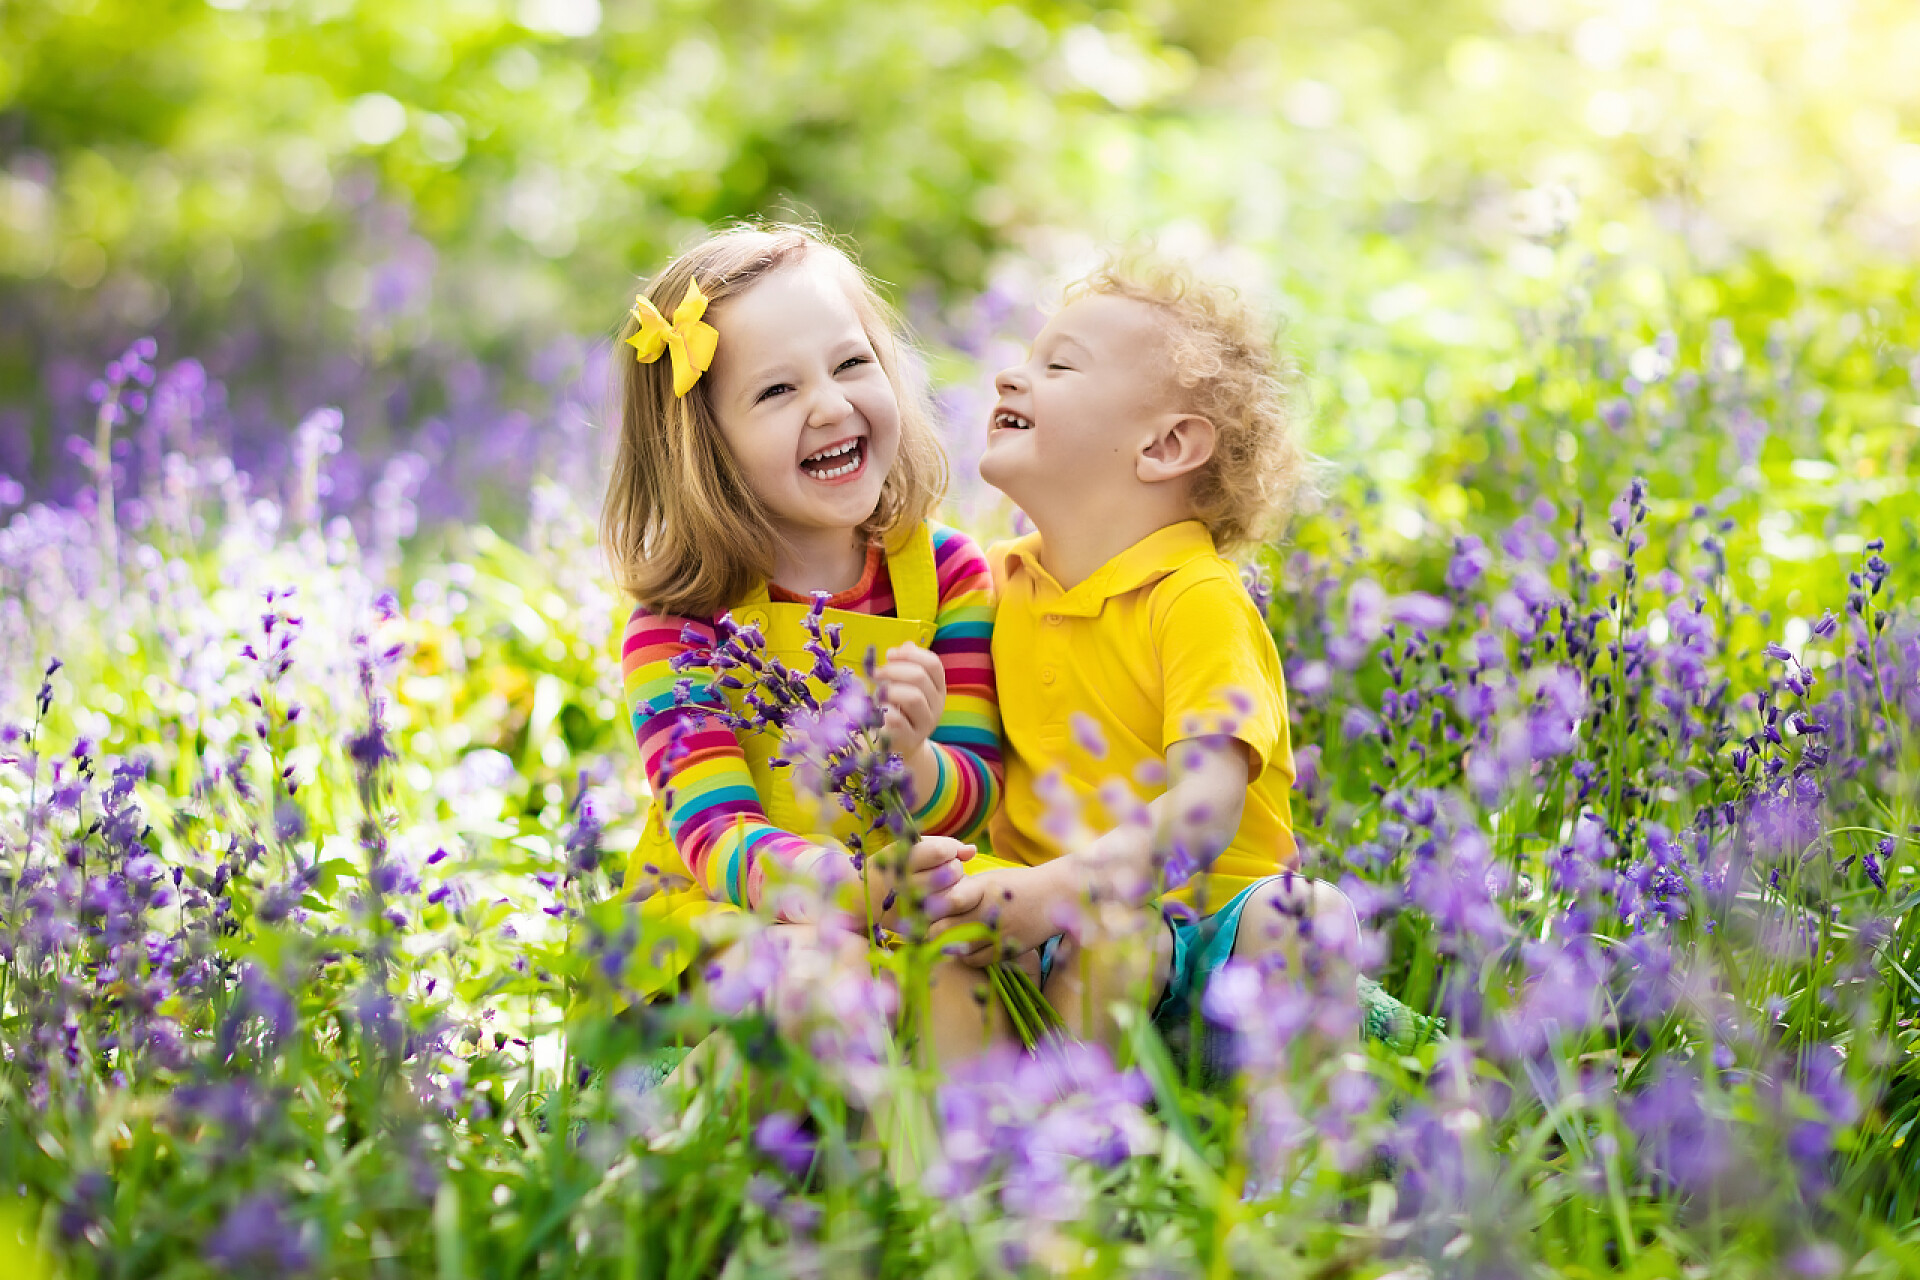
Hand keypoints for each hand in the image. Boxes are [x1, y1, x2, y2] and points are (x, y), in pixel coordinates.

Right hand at [867, 836, 972, 929]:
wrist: (862, 898)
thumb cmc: (894, 866)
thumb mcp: (910, 848)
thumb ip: (943, 845)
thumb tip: (973, 851)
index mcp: (900, 860)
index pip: (941, 852)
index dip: (950, 849)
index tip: (945, 853)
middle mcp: (904, 885)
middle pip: (951, 871)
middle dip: (954, 867)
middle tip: (943, 870)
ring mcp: (910, 908)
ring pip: (954, 893)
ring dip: (955, 887)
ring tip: (942, 885)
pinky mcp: (916, 927)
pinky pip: (948, 915)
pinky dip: (949, 907)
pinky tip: (940, 902)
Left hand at [876, 643, 944, 762]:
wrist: (899, 744)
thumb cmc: (899, 709)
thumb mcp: (904, 686)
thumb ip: (904, 666)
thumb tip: (903, 647)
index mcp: (938, 687)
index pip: (933, 664)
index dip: (911, 654)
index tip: (889, 654)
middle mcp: (937, 704)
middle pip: (920, 677)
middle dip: (894, 670)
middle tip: (876, 673)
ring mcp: (927, 723)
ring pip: (913, 697)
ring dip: (890, 690)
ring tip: (877, 693)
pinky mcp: (911, 739)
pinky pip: (897, 720)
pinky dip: (884, 711)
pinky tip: (877, 710)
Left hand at [927, 861, 1074, 967]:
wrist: (1055, 895)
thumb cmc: (1017, 885)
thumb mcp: (989, 879)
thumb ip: (963, 890)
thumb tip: (932, 901)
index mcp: (981, 888)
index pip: (946, 902)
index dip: (931, 909)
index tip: (927, 911)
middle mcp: (988, 911)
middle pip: (943, 930)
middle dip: (934, 930)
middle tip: (935, 928)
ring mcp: (997, 933)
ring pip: (957, 949)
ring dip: (949, 945)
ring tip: (952, 938)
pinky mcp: (1006, 949)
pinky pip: (975, 960)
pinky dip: (968, 956)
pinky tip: (970, 947)